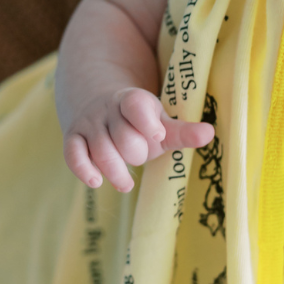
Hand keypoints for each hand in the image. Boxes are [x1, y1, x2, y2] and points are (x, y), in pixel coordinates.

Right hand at [63, 87, 214, 193]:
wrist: (101, 106)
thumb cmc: (140, 123)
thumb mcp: (161, 123)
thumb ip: (182, 131)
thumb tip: (210, 134)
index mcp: (133, 100)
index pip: (136, 105)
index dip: (147, 122)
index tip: (158, 136)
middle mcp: (108, 109)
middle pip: (122, 138)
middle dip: (135, 154)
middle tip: (139, 157)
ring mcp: (89, 123)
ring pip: (100, 149)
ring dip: (115, 171)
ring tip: (127, 183)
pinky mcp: (73, 138)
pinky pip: (73, 154)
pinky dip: (83, 169)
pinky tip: (96, 182)